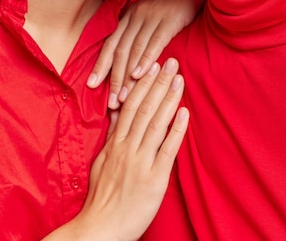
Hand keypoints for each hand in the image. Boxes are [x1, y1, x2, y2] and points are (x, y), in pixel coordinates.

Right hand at [44, 59, 188, 240]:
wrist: (100, 229)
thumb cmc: (101, 197)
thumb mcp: (102, 161)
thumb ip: (112, 136)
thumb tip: (117, 113)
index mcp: (116, 143)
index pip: (130, 105)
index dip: (143, 84)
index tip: (152, 65)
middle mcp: (128, 148)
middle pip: (145, 108)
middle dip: (158, 83)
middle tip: (171, 61)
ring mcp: (141, 162)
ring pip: (156, 123)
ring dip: (169, 99)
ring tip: (179, 79)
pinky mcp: (154, 179)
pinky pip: (167, 150)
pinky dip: (176, 129)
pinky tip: (185, 113)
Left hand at [87, 0, 204, 108]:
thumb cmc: (172, 1)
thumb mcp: (150, 12)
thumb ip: (139, 30)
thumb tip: (130, 56)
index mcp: (129, 15)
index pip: (110, 43)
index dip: (100, 65)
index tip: (91, 86)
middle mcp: (136, 16)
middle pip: (119, 50)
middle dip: (112, 77)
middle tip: (108, 102)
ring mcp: (151, 17)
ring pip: (134, 50)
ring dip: (127, 76)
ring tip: (122, 97)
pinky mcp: (169, 20)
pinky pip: (154, 42)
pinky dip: (145, 60)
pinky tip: (140, 75)